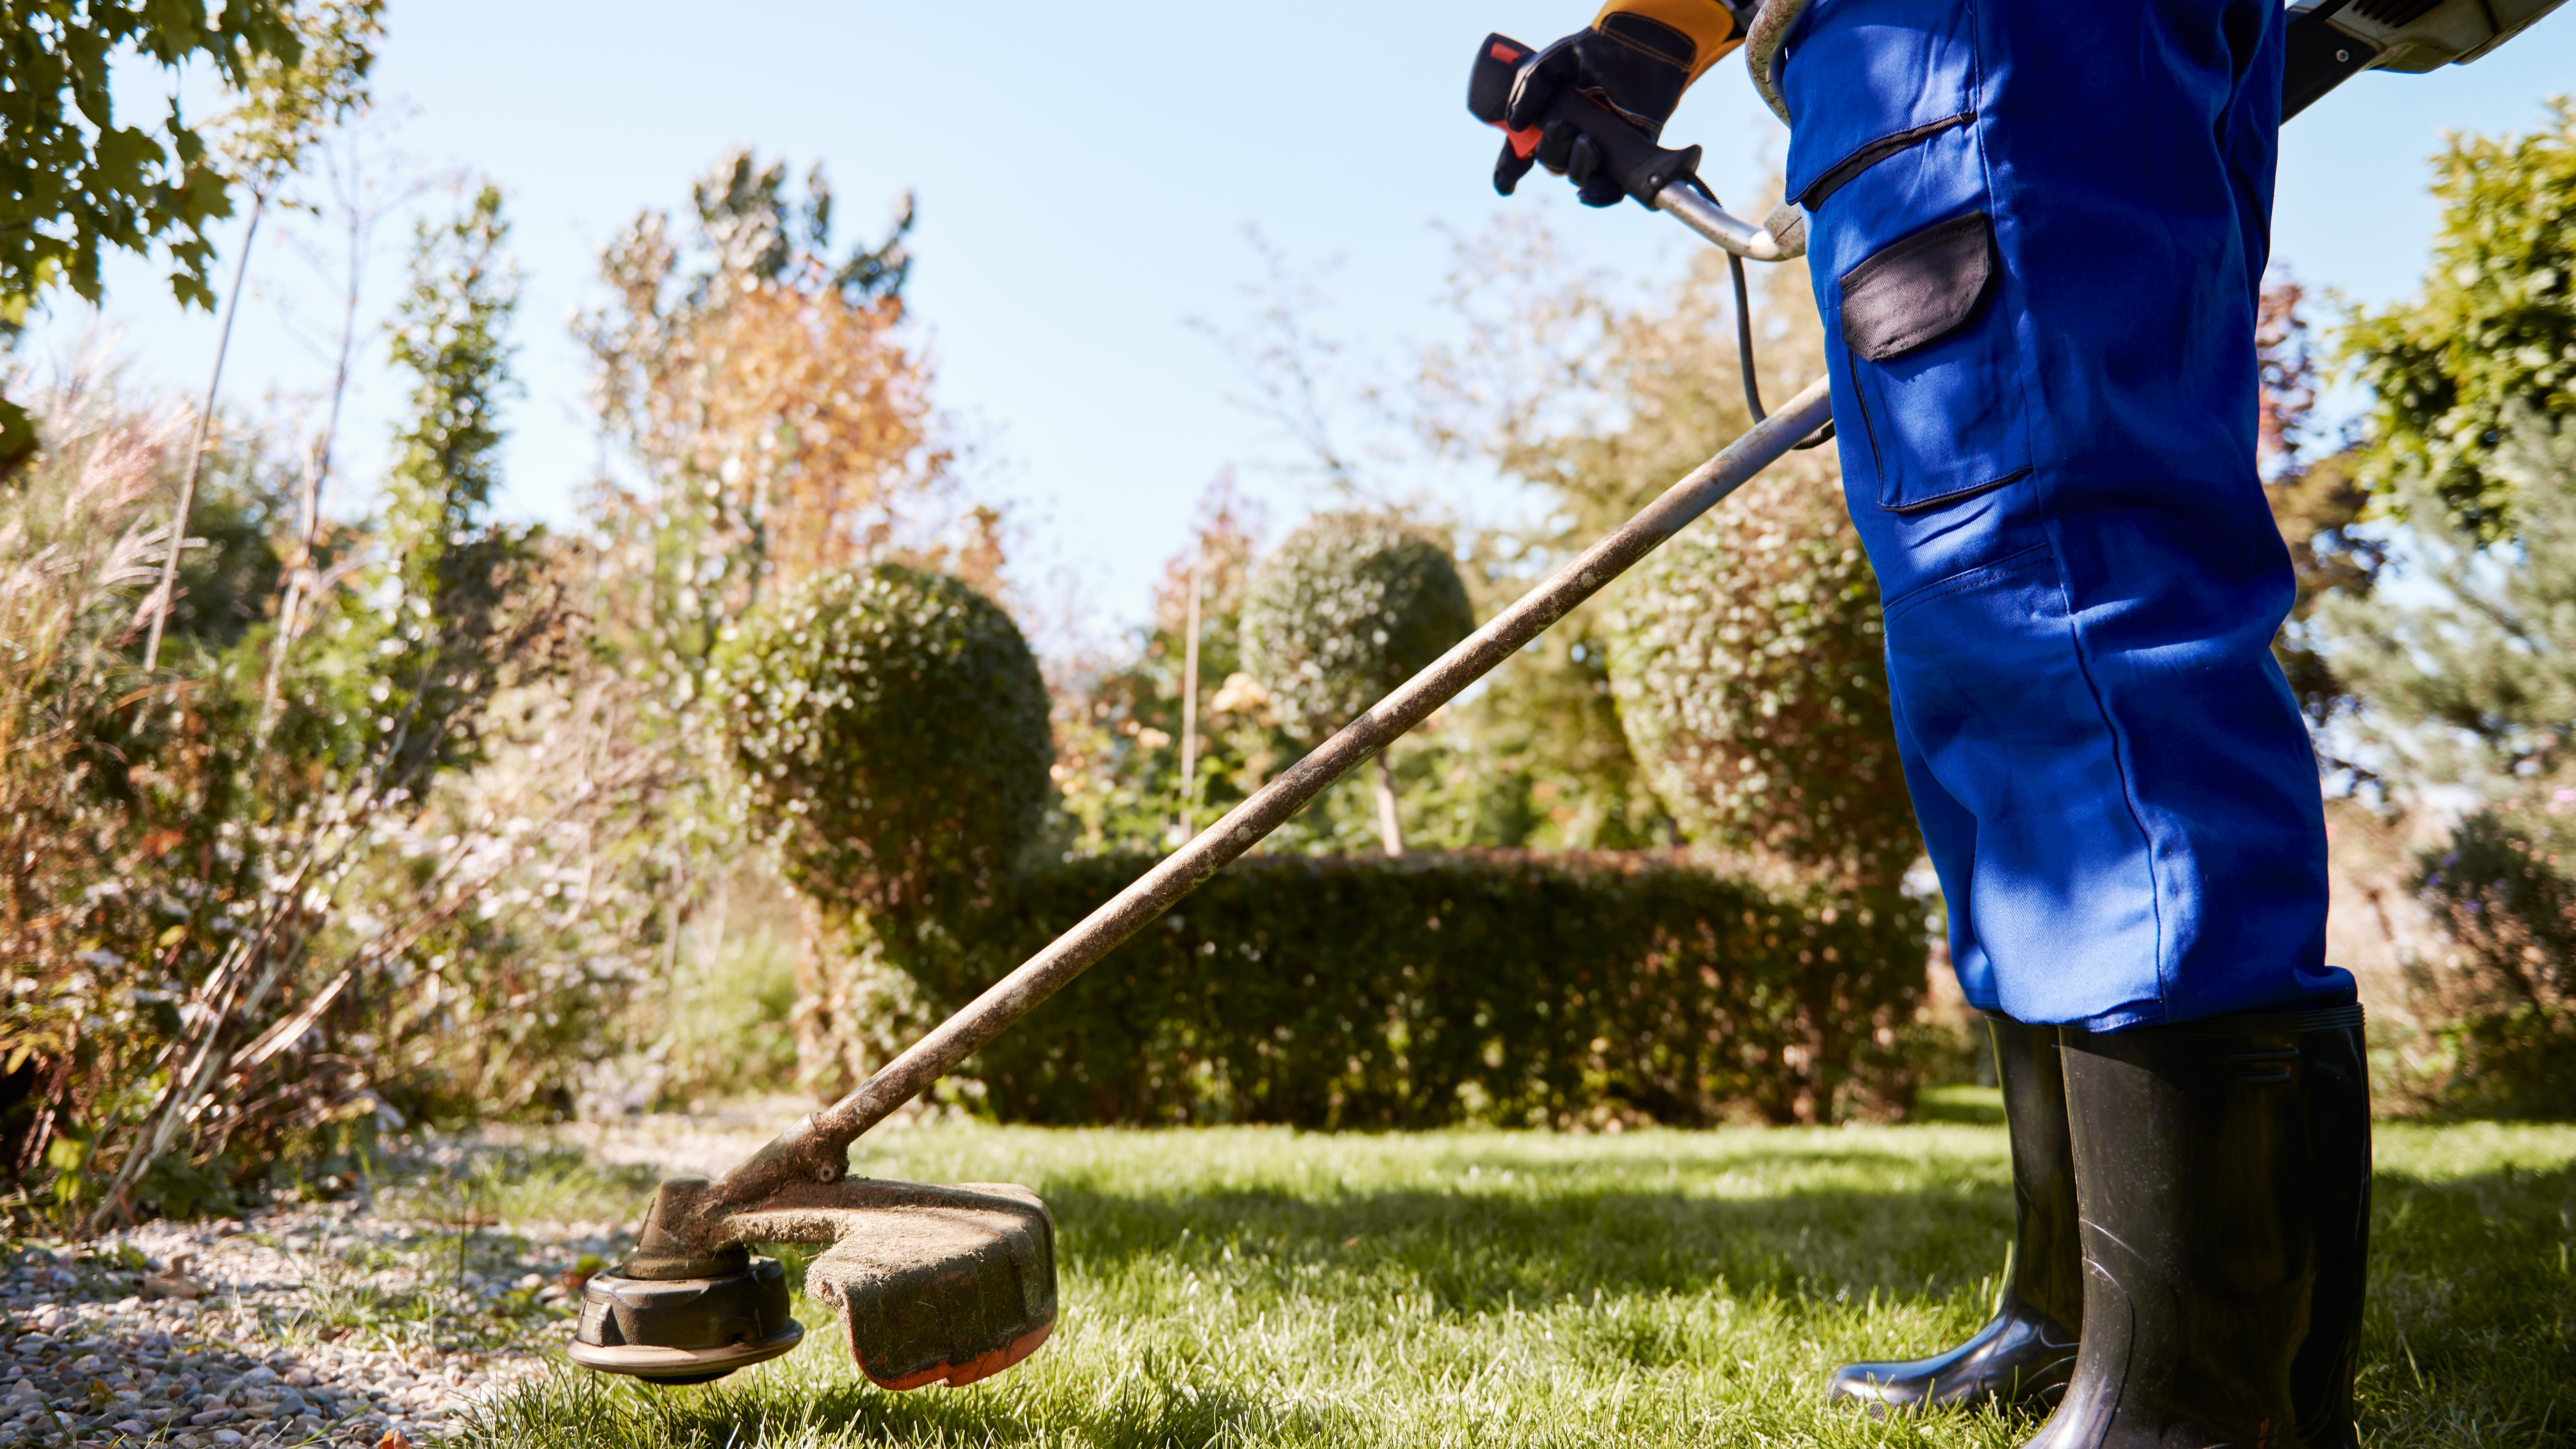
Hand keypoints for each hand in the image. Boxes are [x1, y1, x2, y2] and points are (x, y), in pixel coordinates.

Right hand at [1495, 14, 1704, 205]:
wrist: (1641, 47)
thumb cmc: (1597, 50)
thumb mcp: (1552, 62)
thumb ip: (1528, 87)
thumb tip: (1514, 125)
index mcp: (1550, 115)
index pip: (1524, 149)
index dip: (1511, 168)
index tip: (1506, 183)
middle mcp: (1572, 133)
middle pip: (1550, 162)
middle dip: (1550, 152)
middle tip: (1561, 125)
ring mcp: (1600, 146)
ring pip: (1576, 175)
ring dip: (1576, 164)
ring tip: (1589, 141)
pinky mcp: (1627, 155)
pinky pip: (1609, 189)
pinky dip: (1598, 195)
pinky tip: (1588, 192)